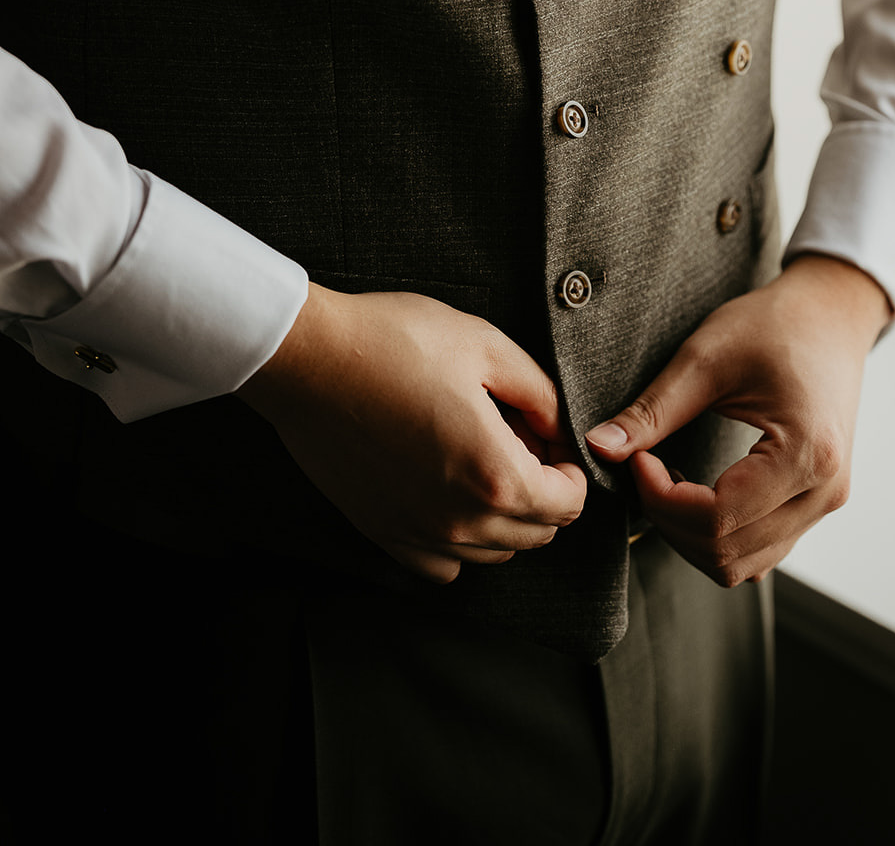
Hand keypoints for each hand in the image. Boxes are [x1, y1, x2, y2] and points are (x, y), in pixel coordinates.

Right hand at [240, 283, 586, 583]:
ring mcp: (416, 532)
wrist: (309, 358)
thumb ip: (540, 393)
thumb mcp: (486, 345)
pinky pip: (441, 566)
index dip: (572, 470)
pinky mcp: (381, 532)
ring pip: (492, 554)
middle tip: (521, 441)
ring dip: (505, 517)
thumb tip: (559, 427)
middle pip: (536, 535)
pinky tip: (449, 494)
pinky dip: (459, 542)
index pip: (567, 505)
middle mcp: (458, 519)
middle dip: (545, 492)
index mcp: (493, 474)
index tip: (553, 439)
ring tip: (483, 460)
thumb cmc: (394, 341)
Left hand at [585, 255, 890, 585]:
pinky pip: (760, 549)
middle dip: (668, 518)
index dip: (661, 497)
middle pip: (727, 552)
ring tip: (666, 478)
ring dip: (690, 533)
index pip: (717, 518)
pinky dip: (717, 534)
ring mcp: (825, 502)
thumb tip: (597, 447)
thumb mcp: (705, 358)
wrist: (829, 313)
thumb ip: (652, 411)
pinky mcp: (815, 501)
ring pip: (742, 564)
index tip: (636, 457)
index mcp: (805, 456)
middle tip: (642, 465)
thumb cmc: (774, 324)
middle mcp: (824, 492)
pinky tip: (694, 490)